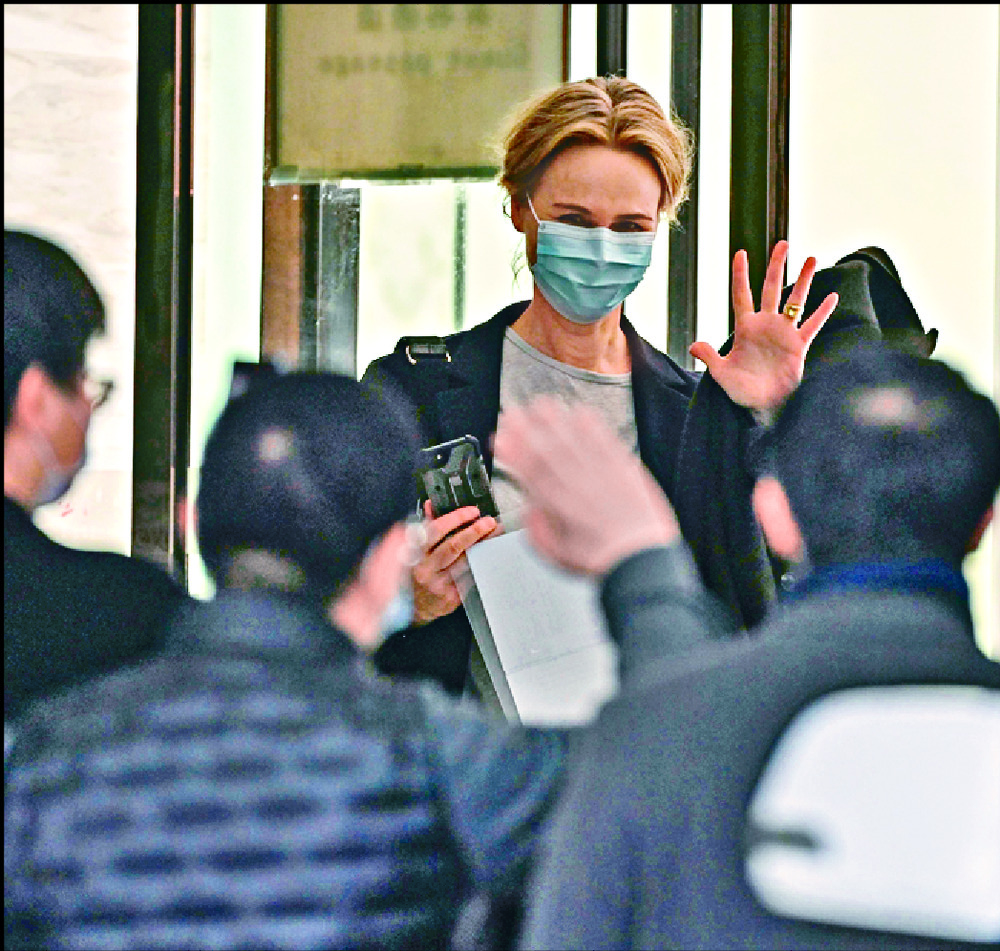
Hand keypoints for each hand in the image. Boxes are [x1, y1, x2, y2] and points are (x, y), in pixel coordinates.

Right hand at [411, 501, 501, 623]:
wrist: (416, 606)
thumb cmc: (416, 572)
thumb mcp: (415, 549)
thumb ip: (426, 526)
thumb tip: (432, 504)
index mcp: (414, 552)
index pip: (435, 530)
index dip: (455, 519)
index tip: (472, 511)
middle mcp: (424, 568)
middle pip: (453, 546)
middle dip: (474, 531)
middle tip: (489, 521)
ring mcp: (438, 584)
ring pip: (464, 561)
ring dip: (483, 546)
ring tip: (496, 533)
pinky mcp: (450, 596)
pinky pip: (470, 576)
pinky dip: (481, 563)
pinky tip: (491, 553)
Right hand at [493, 397, 679, 576]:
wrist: (641, 559)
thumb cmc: (602, 561)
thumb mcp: (557, 556)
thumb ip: (537, 532)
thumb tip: (529, 511)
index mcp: (557, 504)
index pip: (528, 469)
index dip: (511, 451)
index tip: (499, 437)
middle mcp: (576, 483)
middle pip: (546, 448)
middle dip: (526, 428)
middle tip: (513, 412)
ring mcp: (600, 473)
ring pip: (573, 439)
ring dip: (555, 419)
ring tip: (541, 404)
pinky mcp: (624, 469)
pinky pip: (605, 440)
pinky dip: (592, 425)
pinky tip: (582, 412)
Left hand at [689, 240, 838, 411]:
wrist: (762, 407)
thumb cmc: (740, 392)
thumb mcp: (721, 374)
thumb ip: (710, 357)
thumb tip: (694, 345)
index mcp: (745, 328)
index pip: (742, 295)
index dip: (740, 274)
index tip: (741, 252)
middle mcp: (765, 325)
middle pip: (771, 288)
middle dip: (776, 266)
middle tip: (782, 243)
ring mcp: (783, 333)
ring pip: (795, 300)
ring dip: (804, 280)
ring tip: (812, 258)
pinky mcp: (799, 346)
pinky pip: (812, 325)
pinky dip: (822, 312)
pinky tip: (832, 296)